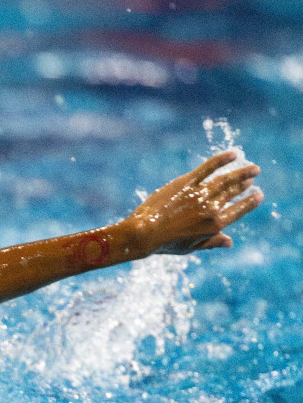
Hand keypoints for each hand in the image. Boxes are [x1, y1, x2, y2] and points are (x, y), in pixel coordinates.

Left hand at [120, 151, 262, 255]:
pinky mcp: (185, 183)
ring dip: (241, 172)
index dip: (250, 202)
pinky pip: (207, 168)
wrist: (143, 233)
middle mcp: (211, 209)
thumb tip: (230, 242)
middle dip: (245, 182)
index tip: (258, 194)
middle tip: (253, 174)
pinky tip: (233, 155)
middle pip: (233, 192)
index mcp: (215, 225)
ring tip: (252, 168)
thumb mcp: (191, 247)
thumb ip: (212, 242)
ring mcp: (199, 195)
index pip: (239, 210)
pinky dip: (221, 160)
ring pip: (225, 180)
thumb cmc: (165, 243)